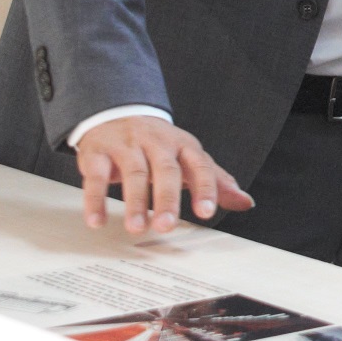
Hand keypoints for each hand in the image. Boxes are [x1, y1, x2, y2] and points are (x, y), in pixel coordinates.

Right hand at [76, 115, 252, 236]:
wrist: (117, 112)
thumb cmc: (158, 143)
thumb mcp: (189, 156)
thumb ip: (216, 181)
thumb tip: (246, 202)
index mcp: (183, 145)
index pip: (199, 166)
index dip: (204, 188)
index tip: (206, 213)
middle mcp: (156, 143)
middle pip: (165, 170)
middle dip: (166, 199)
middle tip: (166, 226)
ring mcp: (126, 146)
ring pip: (133, 173)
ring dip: (135, 202)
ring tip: (136, 228)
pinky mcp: (98, 153)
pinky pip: (96, 176)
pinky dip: (95, 199)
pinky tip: (97, 220)